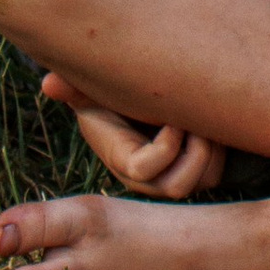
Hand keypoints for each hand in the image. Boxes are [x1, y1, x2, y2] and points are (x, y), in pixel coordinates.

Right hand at [41, 70, 226, 198]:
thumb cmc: (115, 92)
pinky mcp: (194, 172)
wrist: (139, 97)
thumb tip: (49, 84)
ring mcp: (171, 177)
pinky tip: (212, 123)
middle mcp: (146, 179)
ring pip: (203, 180)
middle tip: (195, 119)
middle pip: (178, 186)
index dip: (164, 147)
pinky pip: (215, 173)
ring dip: (211, 149)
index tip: (172, 118)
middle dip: (194, 151)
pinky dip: (221, 150)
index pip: (144, 170)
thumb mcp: (95, 89)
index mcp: (122, 159)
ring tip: (204, 119)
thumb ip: (74, 88)